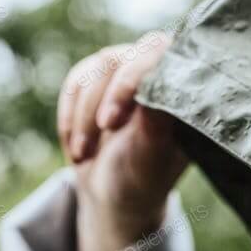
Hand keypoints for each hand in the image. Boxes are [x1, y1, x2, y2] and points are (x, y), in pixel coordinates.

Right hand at [56, 34, 187, 250]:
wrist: (114, 193)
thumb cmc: (142, 178)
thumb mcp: (149, 158)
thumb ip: (154, 124)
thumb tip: (154, 84)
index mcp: (180, 89)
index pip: (161, 56)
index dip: (133, 79)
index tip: (111, 120)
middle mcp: (155, 72)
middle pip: (122, 59)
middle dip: (104, 99)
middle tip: (102, 131)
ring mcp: (125, 71)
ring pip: (95, 70)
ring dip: (84, 116)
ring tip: (84, 154)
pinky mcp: (97, 78)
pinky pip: (75, 81)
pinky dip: (69, 115)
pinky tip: (77, 145)